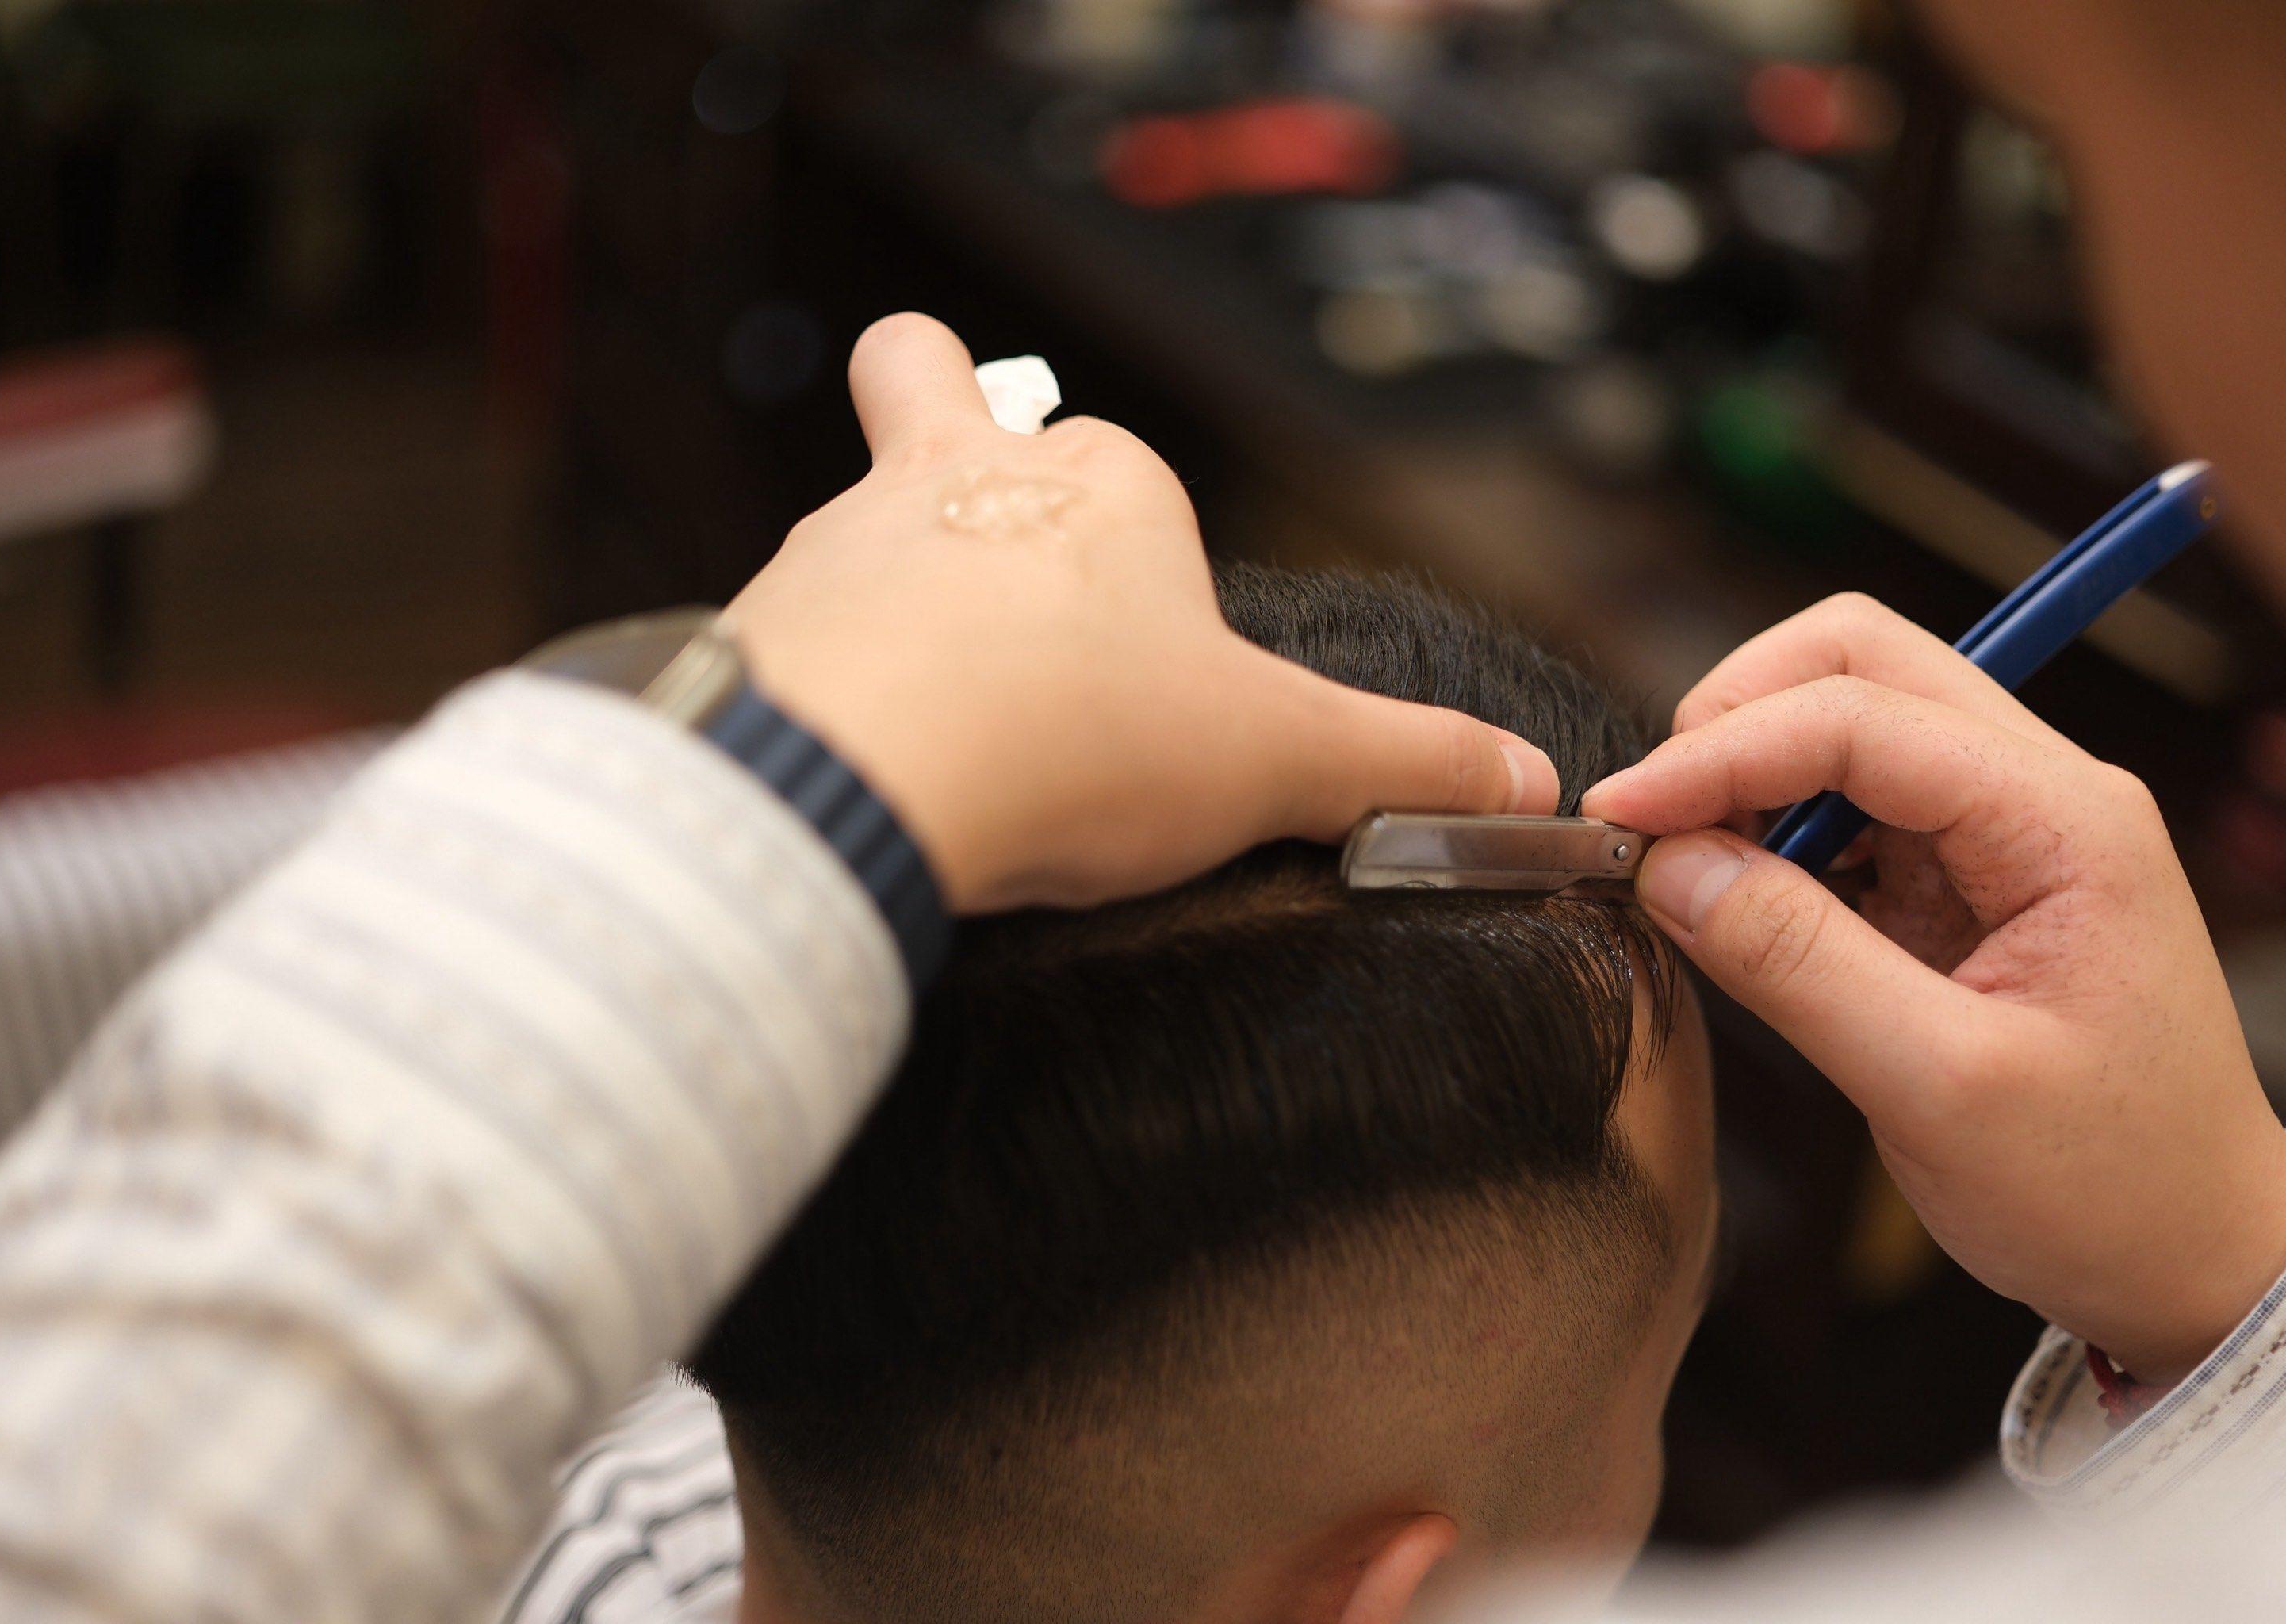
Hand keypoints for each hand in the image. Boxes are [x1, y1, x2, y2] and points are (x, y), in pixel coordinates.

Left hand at [723, 314, 1557, 911]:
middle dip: (950, 417)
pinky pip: (786, 626)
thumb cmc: (1076, 734)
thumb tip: (1526, 782)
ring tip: (930, 715)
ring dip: (890, 586)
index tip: (1164, 670)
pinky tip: (856, 765)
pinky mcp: (759, 621)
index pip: (1130, 473)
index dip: (1151, 559)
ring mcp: (844, 544)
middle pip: (933, 385)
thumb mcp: (1278, 757)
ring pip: (856, 516)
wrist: (864, 772)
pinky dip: (821, 680)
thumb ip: (1403, 766)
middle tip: (982, 541)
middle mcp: (961, 481)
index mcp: (1101, 490)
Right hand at [1581, 594, 2285, 1384]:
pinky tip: (1742, 903)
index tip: (1621, 816)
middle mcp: (2042, 793)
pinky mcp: (1965, 875)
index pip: (1861, 715)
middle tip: (1657, 822)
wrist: (2194, 1259)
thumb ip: (1799, 965)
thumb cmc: (2108, 1190)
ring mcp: (2004, 829)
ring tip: (1691, 877)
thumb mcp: (1940, 1090)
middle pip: (1859, 663)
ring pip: (1847, 719)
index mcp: (2066, 821)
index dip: (1722, 751)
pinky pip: (1850, 804)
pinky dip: (1776, 830)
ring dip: (1752, 775)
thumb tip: (1670, 868)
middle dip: (1737, 720)